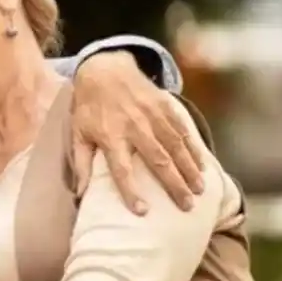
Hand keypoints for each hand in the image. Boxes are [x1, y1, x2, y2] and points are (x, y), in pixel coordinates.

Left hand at [71, 51, 203, 213]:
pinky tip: (202, 165)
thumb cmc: (90, 107)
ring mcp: (152, 115)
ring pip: (176, 146)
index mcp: (110, 136)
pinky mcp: (165, 106)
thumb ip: (81, 164)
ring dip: (189, 169)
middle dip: (173, 184)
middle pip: (157, 160)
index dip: (130, 190)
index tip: (142, 211)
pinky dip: (194, 148)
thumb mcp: (78, 133)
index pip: (121, 169)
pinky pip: (183, 130)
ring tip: (200, 190)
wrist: (104, 69)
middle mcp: (134, 127)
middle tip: (186, 206)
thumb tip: (80, 195)